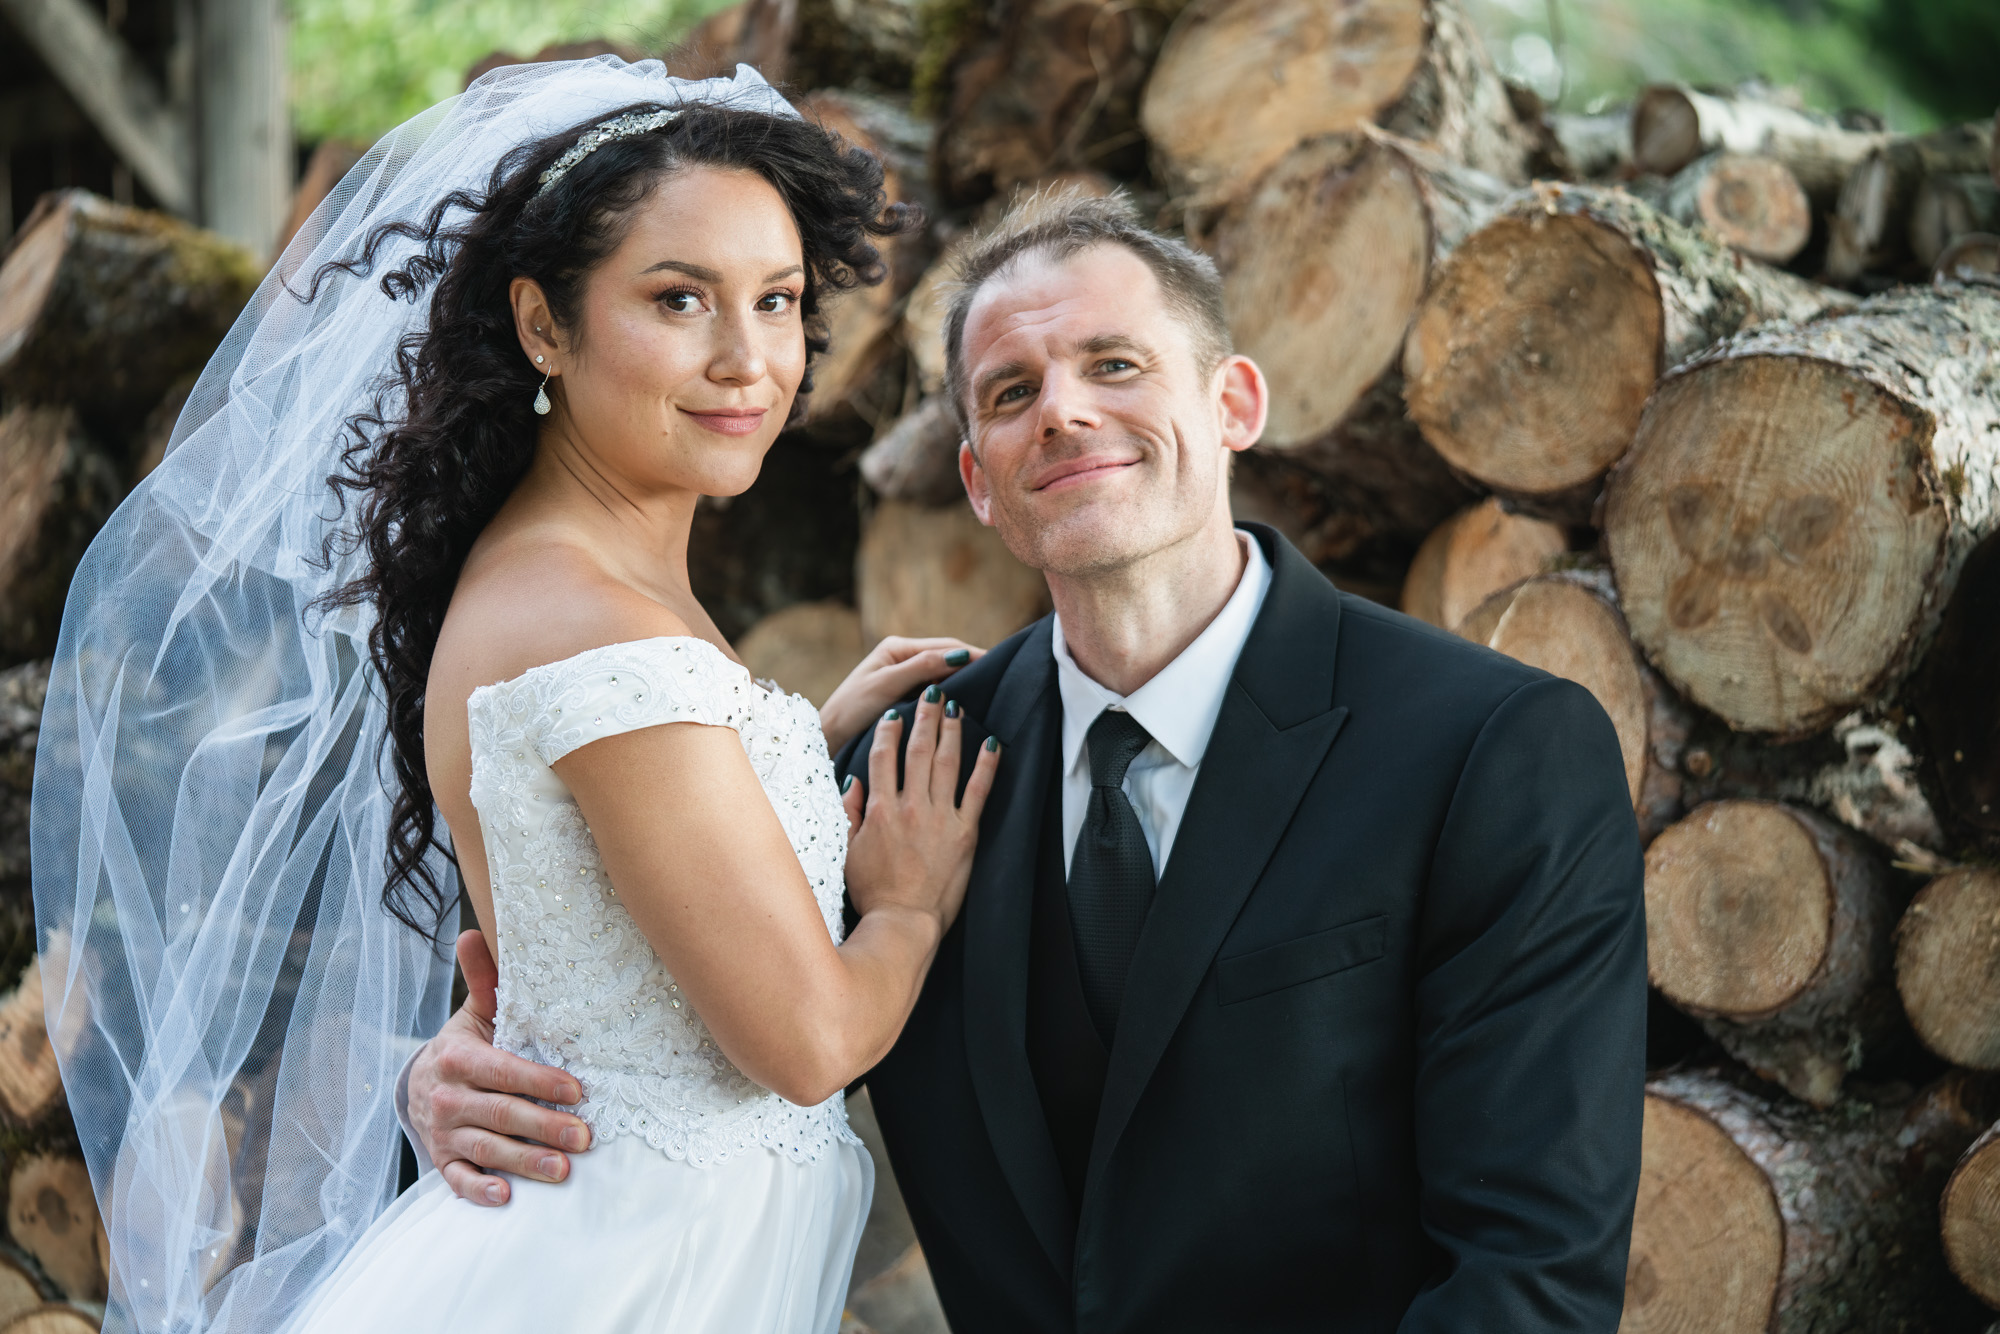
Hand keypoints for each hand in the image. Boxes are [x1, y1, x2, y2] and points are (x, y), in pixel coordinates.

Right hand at [408, 930, 594, 1205]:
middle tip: (585, 1136)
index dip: (540, 1081)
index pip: (503, 1072)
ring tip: (563, 1171)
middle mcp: (447, 1097)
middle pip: (501, 1114)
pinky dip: (480, 1191)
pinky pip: (458, 1181)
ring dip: (525, 1163)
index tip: (577, 1090)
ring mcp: (443, 1133)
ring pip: (487, 1150)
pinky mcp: (442, 1162)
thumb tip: (473, 931)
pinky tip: (506, 1197)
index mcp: (457, 1058)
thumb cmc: (468, 1046)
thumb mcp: (474, 1015)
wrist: (422, 1085)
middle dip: (544, 1126)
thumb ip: (483, 979)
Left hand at [820, 637, 984, 754]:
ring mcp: (904, 675)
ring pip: (942, 673)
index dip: (972, 654)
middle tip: (1002, 676)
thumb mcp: (887, 685)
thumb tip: (959, 655)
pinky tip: (966, 704)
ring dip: (963, 680)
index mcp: (896, 647)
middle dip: (972, 664)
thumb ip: (922, 667)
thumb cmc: (852, 708)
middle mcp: (902, 656)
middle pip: (946, 656)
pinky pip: (935, 689)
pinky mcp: (904, 694)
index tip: (997, 662)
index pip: (944, 646)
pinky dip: (951, 694)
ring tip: (991, 689)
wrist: (829, 733)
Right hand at [840, 687, 999, 937]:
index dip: (889, 731)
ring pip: (945, 763)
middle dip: (924, 717)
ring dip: (951, 731)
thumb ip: (850, 813)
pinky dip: (986, 766)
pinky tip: (993, 744)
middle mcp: (910, 807)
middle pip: (917, 750)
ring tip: (956, 707)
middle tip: (932, 692)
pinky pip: (978, 792)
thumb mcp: (847, 851)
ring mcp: (939, 818)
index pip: (883, 757)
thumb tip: (852, 781)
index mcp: (880, 809)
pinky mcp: (964, 834)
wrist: (902, 922)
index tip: (895, 713)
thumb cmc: (873, 892)